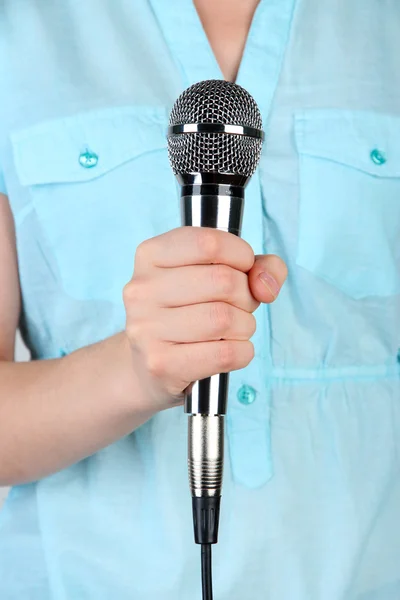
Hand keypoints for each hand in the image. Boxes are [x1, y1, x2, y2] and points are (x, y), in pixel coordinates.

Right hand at [123, 227, 286, 408]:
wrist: (153, 365)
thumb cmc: (191, 311)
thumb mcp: (221, 273)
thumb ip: (259, 267)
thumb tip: (265, 286)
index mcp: (151, 255)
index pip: (209, 243)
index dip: (242, 256)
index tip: (243, 270)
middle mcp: (141, 289)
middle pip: (223, 281)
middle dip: (246, 296)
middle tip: (239, 307)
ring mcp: (146, 328)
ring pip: (225, 319)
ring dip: (245, 327)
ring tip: (233, 330)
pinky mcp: (160, 364)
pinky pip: (225, 354)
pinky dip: (242, 352)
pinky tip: (230, 351)